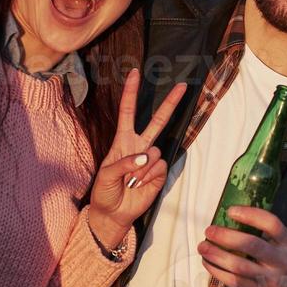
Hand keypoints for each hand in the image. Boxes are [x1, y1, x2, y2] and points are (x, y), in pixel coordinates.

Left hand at [86, 69, 187, 250]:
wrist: (113, 213)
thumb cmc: (104, 191)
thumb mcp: (106, 174)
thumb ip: (124, 162)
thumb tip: (146, 156)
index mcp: (123, 141)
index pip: (128, 111)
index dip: (131, 92)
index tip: (135, 73)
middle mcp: (140, 146)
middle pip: (157, 120)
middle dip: (170, 103)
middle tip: (182, 86)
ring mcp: (151, 160)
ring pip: (155, 151)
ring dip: (142, 168)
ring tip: (131, 181)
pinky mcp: (160, 174)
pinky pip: (159, 167)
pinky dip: (149, 177)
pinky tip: (140, 185)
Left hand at [199, 207, 286, 286]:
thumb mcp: (285, 248)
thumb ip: (266, 236)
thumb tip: (232, 219)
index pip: (272, 224)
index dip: (250, 215)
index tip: (231, 211)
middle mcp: (281, 260)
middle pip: (252, 245)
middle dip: (226, 236)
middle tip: (209, 231)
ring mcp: (270, 280)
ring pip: (239, 266)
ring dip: (216, 255)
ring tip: (202, 246)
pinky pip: (234, 283)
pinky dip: (217, 272)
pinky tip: (208, 263)